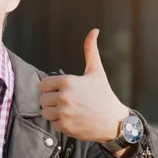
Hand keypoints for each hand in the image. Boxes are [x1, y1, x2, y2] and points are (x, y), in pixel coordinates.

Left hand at [39, 28, 129, 142]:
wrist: (115, 122)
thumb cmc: (104, 95)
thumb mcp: (96, 72)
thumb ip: (90, 51)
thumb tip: (94, 30)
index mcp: (68, 82)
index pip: (43, 85)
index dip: (51, 88)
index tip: (61, 91)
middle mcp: (64, 97)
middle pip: (42, 99)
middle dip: (52, 101)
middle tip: (66, 102)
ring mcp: (64, 113)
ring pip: (45, 112)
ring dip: (54, 112)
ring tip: (68, 111)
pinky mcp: (65, 127)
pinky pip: (52, 124)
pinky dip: (60, 123)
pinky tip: (72, 120)